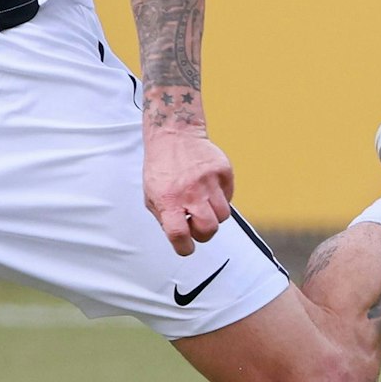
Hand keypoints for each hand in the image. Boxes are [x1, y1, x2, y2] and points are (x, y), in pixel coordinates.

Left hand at [144, 126, 233, 256]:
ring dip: (213, 216)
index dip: (184, 247)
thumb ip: (165, 218)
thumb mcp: (151, 195)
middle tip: (197, 225)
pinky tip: (208, 188)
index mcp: (169, 200)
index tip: (186, 246)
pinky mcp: (223, 172)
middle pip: (209, 229)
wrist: (174, 135)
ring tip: (203, 204)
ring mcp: (209, 181)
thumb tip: (180, 237)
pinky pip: (229, 197)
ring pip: (223, 215)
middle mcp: (190, 192)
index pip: (179, 235)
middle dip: (204, 234)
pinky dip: (220, 198)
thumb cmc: (161, 167)